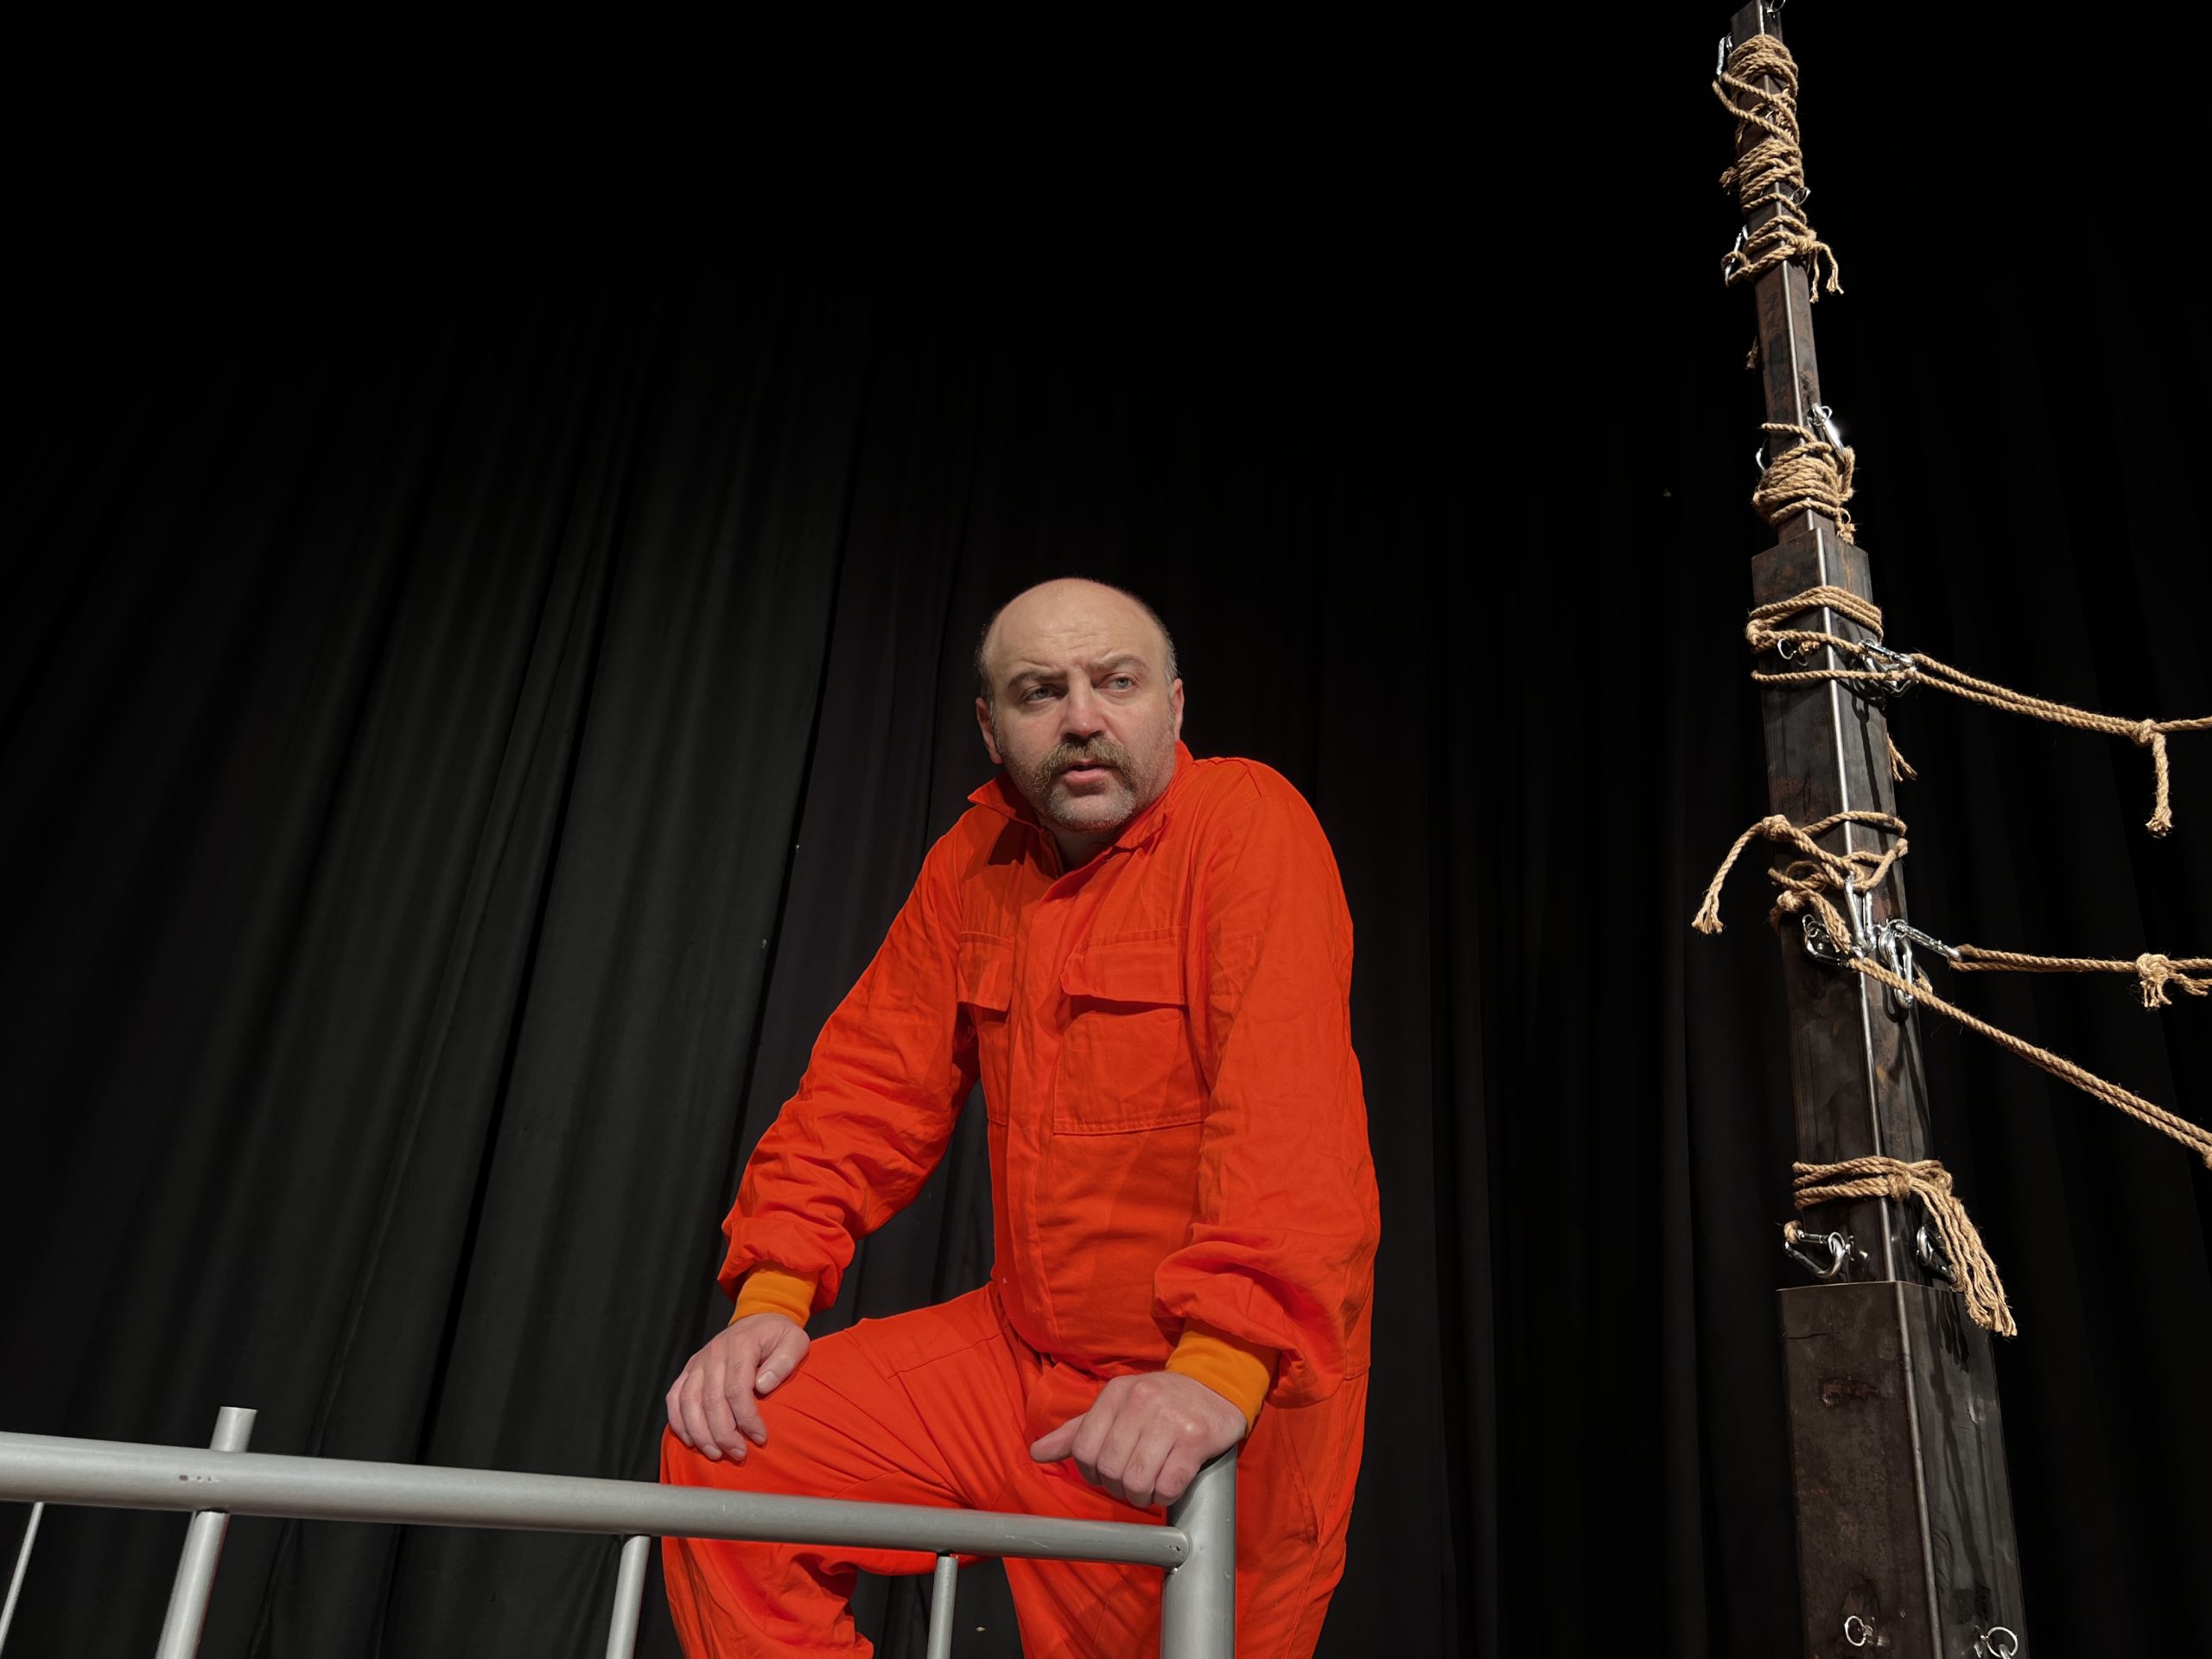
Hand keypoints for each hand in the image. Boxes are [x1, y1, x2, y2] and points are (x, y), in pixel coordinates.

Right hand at [665, 1312, 810, 1462]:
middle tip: (738, 1454)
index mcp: (741, 1345)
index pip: (737, 1389)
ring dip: (700, 1433)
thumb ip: (784, 1361)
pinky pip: (674, 1397)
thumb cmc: (777, 1336)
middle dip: (724, 1433)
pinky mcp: (689, 1370)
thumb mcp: (795, 1341)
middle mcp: (714, 1353)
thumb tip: (763, 1386)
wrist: (758, 1319)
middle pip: (711, 1400)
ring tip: (716, 1453)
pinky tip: (691, 1440)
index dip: (747, 1418)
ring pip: (688, 1403)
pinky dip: (678, 1421)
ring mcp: (698, 1362)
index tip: (759, 1437)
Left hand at [1028, 1371, 1246, 1508]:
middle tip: (1132, 1482)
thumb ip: (1077, 1432)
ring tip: (1150, 1486)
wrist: (1217, 1388)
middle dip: (1118, 1487)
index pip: (1084, 1449)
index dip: (1091, 1473)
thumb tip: (1036, 1453)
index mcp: (1116, 1393)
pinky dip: (1166, 1495)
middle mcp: (1141, 1401)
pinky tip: (1170, 1484)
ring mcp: (1170, 1419)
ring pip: (1137, 1481)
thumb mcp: (1117, 1408)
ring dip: (1142, 1496)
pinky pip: (1170, 1484)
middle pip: (1110, 1469)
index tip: (1106, 1474)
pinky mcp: (1196, 1438)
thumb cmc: (1160, 1403)